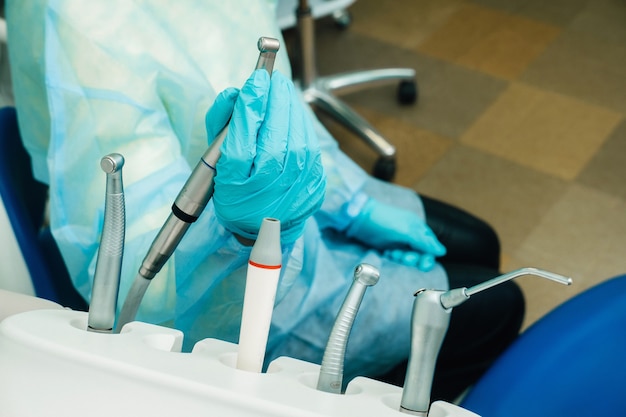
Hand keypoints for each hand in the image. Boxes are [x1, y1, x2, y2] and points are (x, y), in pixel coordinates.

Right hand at [205, 70, 325, 243]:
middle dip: (276, 94)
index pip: (249, 122)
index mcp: (243, 173)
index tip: (257, 77)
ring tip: (282, 92)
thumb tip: (237, 93)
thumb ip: (222, 124)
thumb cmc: (236, 194)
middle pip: (279, 119)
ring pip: (298, 126)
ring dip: (290, 105)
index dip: (254, 95)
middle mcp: (275, 174)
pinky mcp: (315, 178)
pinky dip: (301, 122)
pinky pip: (310, 140)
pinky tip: (293, 114)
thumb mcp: (218, 163)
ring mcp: (299, 177)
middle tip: (272, 79)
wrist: (263, 229)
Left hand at [346, 198, 445, 270]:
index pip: (430, 246)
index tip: (423, 265)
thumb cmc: (384, 220)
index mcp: (418, 228)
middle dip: (413, 258)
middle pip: (419, 253)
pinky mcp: (387, 245)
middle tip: (404, 257)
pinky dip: (392, 257)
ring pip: (407, 256)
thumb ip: (424, 242)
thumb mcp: (406, 231)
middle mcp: (410, 234)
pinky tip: (386, 252)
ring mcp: (398, 240)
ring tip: (392, 253)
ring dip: (401, 258)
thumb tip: (442, 252)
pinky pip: (395, 256)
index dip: (428, 257)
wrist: (359, 217)